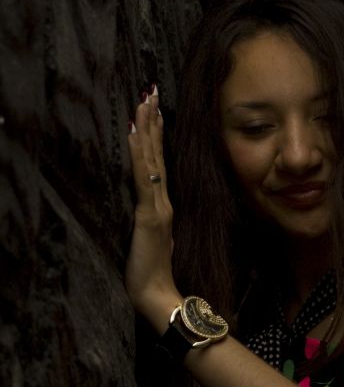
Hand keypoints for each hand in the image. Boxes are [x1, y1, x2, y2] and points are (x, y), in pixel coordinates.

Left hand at [126, 86, 181, 332]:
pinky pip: (144, 179)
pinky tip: (135, 134)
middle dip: (154, 122)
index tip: (156, 111)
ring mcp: (158, 207)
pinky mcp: (149, 215)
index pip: (160, 165)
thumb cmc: (154, 274)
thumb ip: (155, 224)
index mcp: (165, 206)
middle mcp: (164, 201)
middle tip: (151, 92)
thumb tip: (154, 213)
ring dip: (148, 129)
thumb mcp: (154, 242)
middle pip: (158, 155)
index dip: (158, 137)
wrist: (158, 294)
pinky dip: (140, 155)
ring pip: (152, 161)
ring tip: (144, 101)